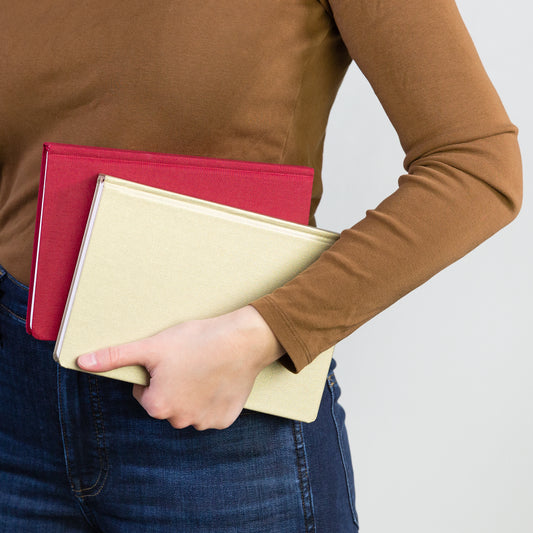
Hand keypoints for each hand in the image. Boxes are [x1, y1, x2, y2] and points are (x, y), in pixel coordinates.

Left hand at [77, 305, 284, 429]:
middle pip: (167, 404)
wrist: (243, 340)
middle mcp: (180, 421)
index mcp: (158, 405)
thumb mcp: (152, 346)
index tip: (171, 360)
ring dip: (193, 394)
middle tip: (188, 363)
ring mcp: (204, 422)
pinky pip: (211, 412)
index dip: (155, 375)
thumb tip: (81, 363)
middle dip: (173, 386)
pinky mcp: (225, 419)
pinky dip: (213, 399)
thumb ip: (116, 357)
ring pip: (189, 409)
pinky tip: (218, 380)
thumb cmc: (197, 341)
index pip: (144, 394)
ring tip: (205, 369)